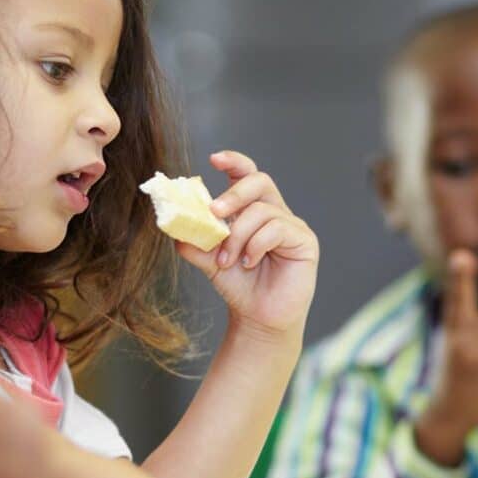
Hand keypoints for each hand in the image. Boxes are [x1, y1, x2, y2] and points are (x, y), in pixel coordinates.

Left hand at [175, 151, 318, 343]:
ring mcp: (292, 226)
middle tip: (213, 212)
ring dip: (238, 235)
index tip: (214, 160)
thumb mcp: (210, 260)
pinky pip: (277, 229)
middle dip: (233, 194)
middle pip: (259, 181)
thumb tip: (173, 227)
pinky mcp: (305, 241)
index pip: (247, 175)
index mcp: (253, 210)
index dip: (234, 162)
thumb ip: (195, 241)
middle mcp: (275, 212)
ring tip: (227, 260)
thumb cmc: (238, 286)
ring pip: (262, 211)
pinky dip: (256, 245)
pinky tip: (248, 263)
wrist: (257, 318)